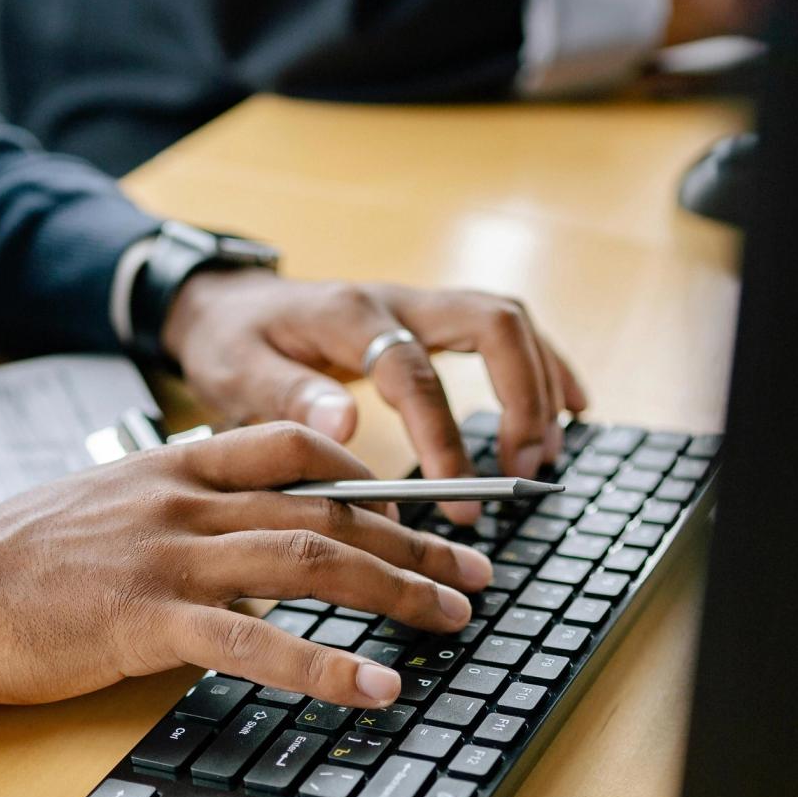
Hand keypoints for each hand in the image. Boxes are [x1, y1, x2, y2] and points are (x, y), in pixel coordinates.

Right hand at [0, 425, 492, 706]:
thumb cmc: (10, 555)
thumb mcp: (101, 506)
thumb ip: (172, 508)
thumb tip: (235, 539)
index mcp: (173, 465)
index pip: (292, 448)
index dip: (367, 475)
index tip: (418, 506)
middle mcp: (183, 499)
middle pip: (324, 508)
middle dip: (409, 540)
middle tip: (470, 571)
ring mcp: (168, 555)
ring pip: (308, 559)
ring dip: (393, 590)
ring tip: (451, 620)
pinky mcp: (147, 618)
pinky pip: (256, 640)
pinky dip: (325, 665)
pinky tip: (376, 686)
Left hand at [162, 272, 586, 522]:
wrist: (226, 304)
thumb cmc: (231, 342)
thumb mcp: (235, 371)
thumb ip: (286, 395)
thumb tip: (342, 424)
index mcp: (348, 316)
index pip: (413, 370)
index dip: (443, 433)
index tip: (458, 496)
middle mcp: (395, 301)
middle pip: (489, 322)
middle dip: (520, 396)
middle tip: (522, 470)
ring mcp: (418, 304)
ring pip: (507, 321)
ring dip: (539, 383)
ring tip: (542, 454)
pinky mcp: (430, 318)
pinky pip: (503, 329)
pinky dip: (543, 365)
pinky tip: (570, 408)